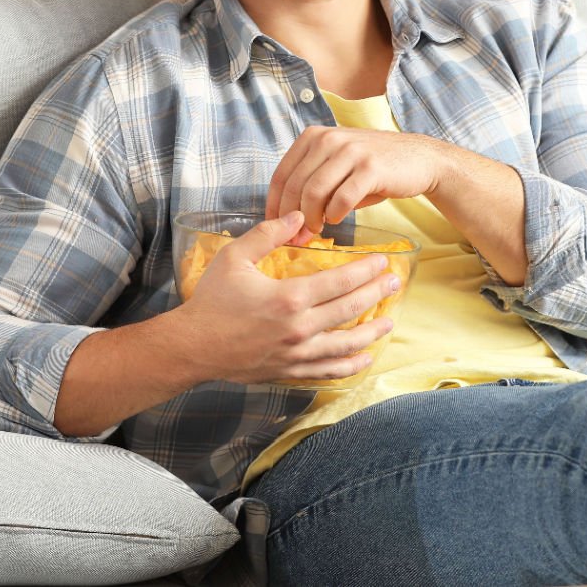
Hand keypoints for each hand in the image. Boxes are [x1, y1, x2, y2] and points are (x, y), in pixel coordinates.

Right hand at [170, 211, 399, 384]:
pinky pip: (328, 370)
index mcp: (289, 297)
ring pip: (347, 344)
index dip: (366, 270)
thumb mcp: (234, 257)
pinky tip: (365, 358)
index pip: (341, 281)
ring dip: (372, 332)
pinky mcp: (290, 370)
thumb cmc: (211, 300)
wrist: (192, 346)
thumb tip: (298, 216)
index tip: (382, 262)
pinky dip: (350, 365)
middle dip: (377, 295)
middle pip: (351, 309)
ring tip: (389, 320)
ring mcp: (297, 353)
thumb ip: (268, 234)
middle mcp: (299, 328)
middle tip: (394, 283)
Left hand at [265, 127, 451, 227]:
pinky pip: (342, 198)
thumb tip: (287, 220)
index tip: (274, 227)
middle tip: (296, 237)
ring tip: (317, 231)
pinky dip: (336, 214)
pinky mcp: (370, 167)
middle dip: (291, 217)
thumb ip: (311, 184)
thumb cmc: (373, 169)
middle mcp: (329, 139)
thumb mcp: (336, 166)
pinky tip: (338, 220)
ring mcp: (350, 151)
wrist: (419, 160)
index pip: (281, 174)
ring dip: (312, 218)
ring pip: (314, 192)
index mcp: (314, 136)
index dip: (274, 205)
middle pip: (295, 186)